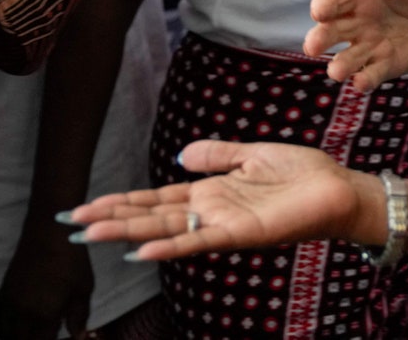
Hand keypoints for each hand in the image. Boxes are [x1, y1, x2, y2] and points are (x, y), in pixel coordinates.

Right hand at [0, 212, 93, 339]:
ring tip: (32, 333)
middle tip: (46, 336)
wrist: (49, 233)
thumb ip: (79, 317)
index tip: (56, 339)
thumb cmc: (72, 260)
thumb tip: (78, 337)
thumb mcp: (83, 289)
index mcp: (43, 316)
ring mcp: (8, 303)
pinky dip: (5, 325)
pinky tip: (18, 322)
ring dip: (17, 336)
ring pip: (4, 333)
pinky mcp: (2, 291)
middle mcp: (21, 314)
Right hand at [66, 141, 366, 260]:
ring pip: (167, 229)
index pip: (157, 198)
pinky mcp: (244, 234)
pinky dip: (172, 246)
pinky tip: (142, 251)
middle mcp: (211, 212)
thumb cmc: (301, 175)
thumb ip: (217, 155)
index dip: (122, 201)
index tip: (84, 206)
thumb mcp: (252, 155)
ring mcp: (224, 225)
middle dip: (111, 219)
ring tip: (90, 236)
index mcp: (211, 193)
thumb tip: (180, 156)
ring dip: (128, 232)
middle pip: (151, 215)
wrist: (338, 189)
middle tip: (69, 225)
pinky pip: (201, 241)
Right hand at [303, 0, 407, 89]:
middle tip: (313, 45)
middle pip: (329, 31)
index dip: (324, 4)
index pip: (333, 0)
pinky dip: (364, 80)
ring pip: (345, 58)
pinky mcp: (382, 66)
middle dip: (320, 38)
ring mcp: (366, 47)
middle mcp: (355, 23)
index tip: (320, 9)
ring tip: (337, 71)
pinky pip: (369, 75)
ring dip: (340, 65)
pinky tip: (362, 83)